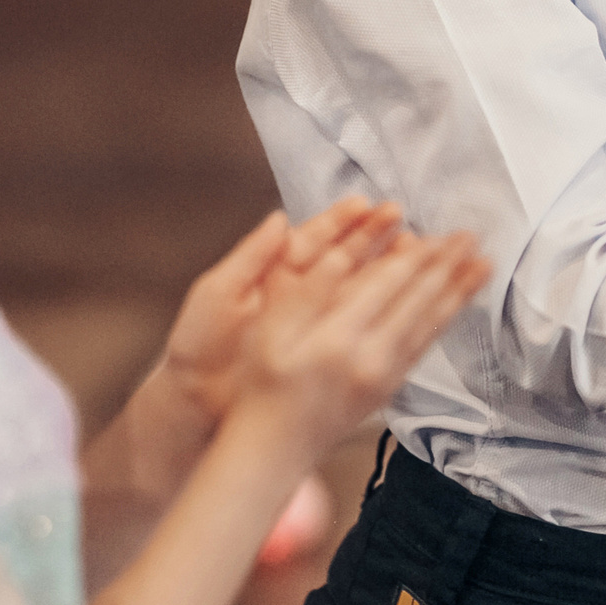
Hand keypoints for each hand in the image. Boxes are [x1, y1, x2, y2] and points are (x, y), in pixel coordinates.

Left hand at [152, 197, 402, 429]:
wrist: (195, 400)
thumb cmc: (198, 344)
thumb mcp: (216, 294)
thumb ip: (250, 256)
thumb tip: (279, 218)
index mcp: (271, 271)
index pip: (312, 238)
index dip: (339, 221)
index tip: (365, 205)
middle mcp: (296, 290)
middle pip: (340, 256)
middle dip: (370, 235)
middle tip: (398, 217)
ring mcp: (311, 319)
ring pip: (353, 285)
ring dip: (381, 265)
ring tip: (410, 246)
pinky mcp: (319, 346)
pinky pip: (353, 321)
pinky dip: (377, 304)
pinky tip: (401, 293)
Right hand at [226, 223, 491, 456]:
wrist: (274, 446)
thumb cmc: (263, 382)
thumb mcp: (270, 331)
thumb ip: (308, 291)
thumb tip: (344, 252)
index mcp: (336, 338)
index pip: (386, 285)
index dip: (415, 255)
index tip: (439, 232)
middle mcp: (369, 358)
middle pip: (417, 301)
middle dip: (447, 266)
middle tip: (473, 236)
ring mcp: (384, 377)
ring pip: (429, 324)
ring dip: (457, 291)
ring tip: (483, 265)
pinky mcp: (390, 388)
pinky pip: (424, 346)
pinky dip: (444, 320)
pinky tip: (458, 303)